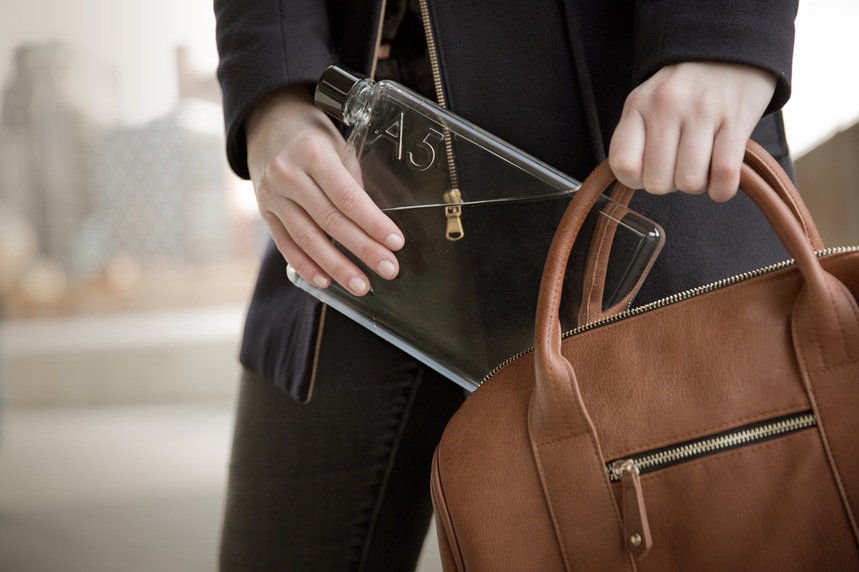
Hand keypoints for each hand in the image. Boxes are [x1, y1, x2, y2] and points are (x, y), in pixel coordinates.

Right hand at [246, 85, 404, 295]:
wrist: (267, 125)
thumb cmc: (314, 138)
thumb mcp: (338, 147)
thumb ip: (353, 184)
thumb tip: (378, 227)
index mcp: (312, 153)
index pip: (347, 196)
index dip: (373, 223)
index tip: (396, 243)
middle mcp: (288, 175)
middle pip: (330, 221)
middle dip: (363, 249)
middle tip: (389, 269)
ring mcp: (271, 196)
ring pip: (307, 238)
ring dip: (337, 267)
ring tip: (362, 285)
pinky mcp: (264, 212)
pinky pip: (286, 244)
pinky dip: (306, 265)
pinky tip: (326, 281)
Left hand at [609, 62, 776, 201]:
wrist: (731, 48)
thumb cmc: (684, 89)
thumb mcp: (647, 101)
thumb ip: (636, 137)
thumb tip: (637, 181)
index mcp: (639, 105)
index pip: (623, 164)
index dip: (635, 181)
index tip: (649, 172)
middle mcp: (666, 107)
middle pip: (657, 182)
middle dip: (669, 185)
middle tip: (679, 168)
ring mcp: (702, 112)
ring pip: (690, 182)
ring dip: (698, 186)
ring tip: (702, 167)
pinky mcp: (736, 119)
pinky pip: (725, 175)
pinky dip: (722, 189)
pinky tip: (721, 178)